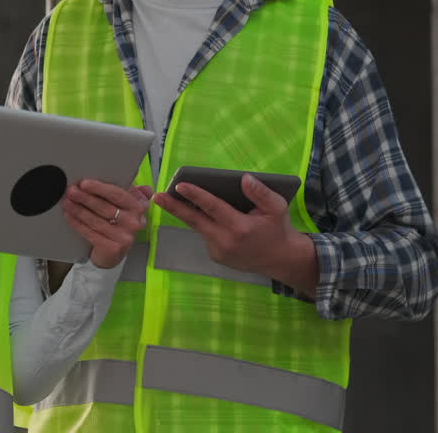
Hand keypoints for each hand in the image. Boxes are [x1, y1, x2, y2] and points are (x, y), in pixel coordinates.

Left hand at [61, 179, 152, 268]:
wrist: (113, 254)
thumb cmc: (118, 225)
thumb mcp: (127, 207)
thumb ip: (131, 194)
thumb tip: (144, 187)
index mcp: (138, 208)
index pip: (119, 195)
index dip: (100, 188)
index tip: (84, 183)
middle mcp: (134, 222)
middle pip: (105, 207)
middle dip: (85, 197)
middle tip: (71, 190)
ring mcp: (124, 237)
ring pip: (96, 220)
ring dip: (78, 209)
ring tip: (67, 201)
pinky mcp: (113, 248)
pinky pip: (90, 232)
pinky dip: (77, 223)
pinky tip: (69, 215)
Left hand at [153, 173, 317, 294]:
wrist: (281, 259)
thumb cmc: (278, 229)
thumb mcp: (277, 208)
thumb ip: (261, 193)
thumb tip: (244, 178)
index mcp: (240, 228)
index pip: (213, 208)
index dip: (195, 195)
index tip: (179, 185)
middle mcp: (226, 241)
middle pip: (195, 220)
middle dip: (174, 207)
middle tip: (156, 196)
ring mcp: (219, 251)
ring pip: (198, 227)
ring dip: (186, 213)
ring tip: (169, 198)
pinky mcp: (216, 256)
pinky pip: (206, 235)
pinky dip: (203, 223)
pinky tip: (201, 213)